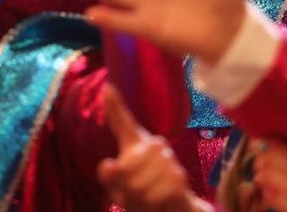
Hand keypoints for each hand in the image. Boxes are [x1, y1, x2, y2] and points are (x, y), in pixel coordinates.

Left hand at [98, 84, 200, 211]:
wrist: (173, 209)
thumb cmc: (143, 195)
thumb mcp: (120, 188)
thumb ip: (111, 177)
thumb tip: (107, 164)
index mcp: (137, 144)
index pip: (123, 123)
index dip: (115, 106)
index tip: (108, 86)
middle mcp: (154, 145)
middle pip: (125, 171)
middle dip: (126, 190)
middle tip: (137, 193)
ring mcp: (168, 158)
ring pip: (139, 186)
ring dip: (140, 199)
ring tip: (150, 197)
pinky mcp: (179, 176)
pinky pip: (154, 195)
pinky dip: (154, 204)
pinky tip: (162, 201)